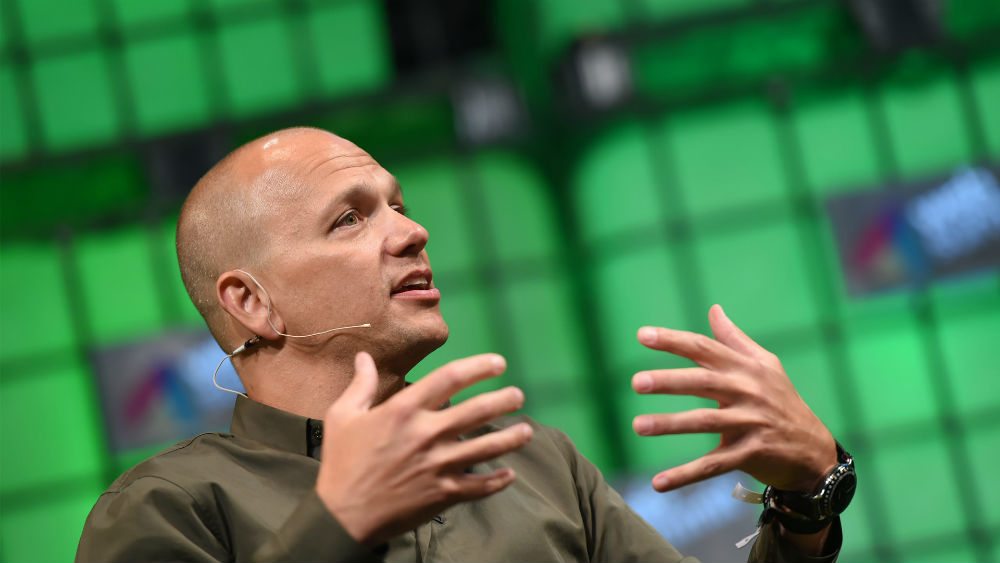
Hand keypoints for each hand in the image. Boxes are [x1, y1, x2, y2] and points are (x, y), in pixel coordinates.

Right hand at [315, 352, 532, 544]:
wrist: (342, 516)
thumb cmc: (342, 462)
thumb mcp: (342, 416)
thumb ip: (361, 385)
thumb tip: (364, 357)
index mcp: (404, 410)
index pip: (451, 378)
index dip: (479, 367)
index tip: (499, 363)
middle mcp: (427, 434)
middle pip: (477, 410)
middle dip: (504, 400)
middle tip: (518, 395)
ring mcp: (439, 465)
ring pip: (487, 447)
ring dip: (512, 438)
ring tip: (527, 431)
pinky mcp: (444, 493)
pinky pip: (480, 485)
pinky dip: (498, 480)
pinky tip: (509, 474)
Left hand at [632, 305, 836, 493]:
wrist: (815, 450)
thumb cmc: (782, 401)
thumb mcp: (766, 365)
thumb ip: (735, 339)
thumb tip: (714, 309)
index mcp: (745, 368)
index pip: (704, 348)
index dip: (673, 341)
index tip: (642, 335)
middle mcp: (747, 392)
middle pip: (702, 382)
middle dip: (669, 381)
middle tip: (636, 382)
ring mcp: (749, 424)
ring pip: (704, 422)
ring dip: (670, 425)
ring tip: (637, 425)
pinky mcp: (750, 454)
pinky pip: (712, 465)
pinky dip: (685, 475)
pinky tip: (657, 483)